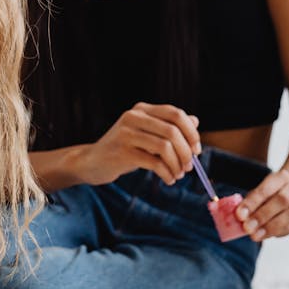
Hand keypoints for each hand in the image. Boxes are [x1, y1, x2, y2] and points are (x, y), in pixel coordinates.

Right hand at [82, 103, 200, 185]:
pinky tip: (168, 179)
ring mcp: (126, 134)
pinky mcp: (122, 152)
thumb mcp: (146, 134)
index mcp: (141, 109)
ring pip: (165, 147)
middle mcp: (133, 116)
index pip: (175, 114)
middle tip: (188, 167)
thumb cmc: (124, 149)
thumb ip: (168, 127)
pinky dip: (167, 173)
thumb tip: (195, 121)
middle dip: (186, 152)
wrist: (92, 162)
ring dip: (177, 165)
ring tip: (177, 175)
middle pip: (173, 131)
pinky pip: (154, 163)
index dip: (191, 132)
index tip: (196, 150)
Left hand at [234, 168, 288, 240]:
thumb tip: (237, 216)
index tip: (240, 215)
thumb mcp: (255, 194)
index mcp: (280, 178)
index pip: (266, 189)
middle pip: (282, 200)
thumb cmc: (266, 195)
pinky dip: (275, 232)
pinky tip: (262, 235)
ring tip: (254, 235)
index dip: (252, 202)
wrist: (284, 197)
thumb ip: (247, 203)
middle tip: (247, 227)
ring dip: (269, 227)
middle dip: (262, 215)